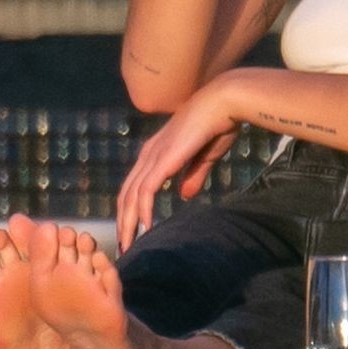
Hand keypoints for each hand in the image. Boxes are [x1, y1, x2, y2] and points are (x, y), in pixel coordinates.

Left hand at [116, 78, 241, 251]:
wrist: (223, 102)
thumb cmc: (218, 124)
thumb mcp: (204, 157)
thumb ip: (192, 176)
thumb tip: (183, 196)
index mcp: (157, 151)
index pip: (135, 185)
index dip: (131, 209)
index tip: (133, 230)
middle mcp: (149, 153)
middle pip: (127, 193)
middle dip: (124, 221)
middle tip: (125, 246)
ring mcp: (154, 156)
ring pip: (132, 196)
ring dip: (129, 222)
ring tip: (129, 245)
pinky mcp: (163, 159)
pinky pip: (147, 191)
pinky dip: (143, 211)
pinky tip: (145, 228)